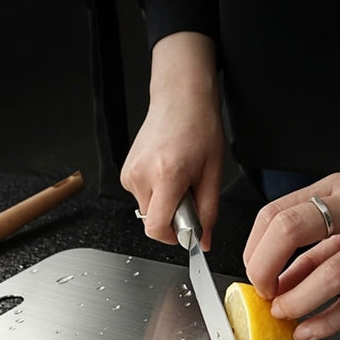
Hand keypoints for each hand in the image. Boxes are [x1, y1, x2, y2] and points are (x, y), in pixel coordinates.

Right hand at [120, 32, 222, 250]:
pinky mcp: (126, 172)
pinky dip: (156, 193)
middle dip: (172, 217)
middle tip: (188, 193)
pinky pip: (142, 197)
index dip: (173, 237)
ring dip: (165, 204)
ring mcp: (130, 173)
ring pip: (147, 210)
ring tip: (178, 178)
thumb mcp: (213, 174)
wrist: (180, 98)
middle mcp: (141, 175)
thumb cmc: (199, 127)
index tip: (186, 231)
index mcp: (166, 175)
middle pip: (153, 221)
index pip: (156, 228)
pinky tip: (166, 173)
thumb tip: (203, 241)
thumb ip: (208, 213)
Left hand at [244, 148, 339, 339]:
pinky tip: (310, 330)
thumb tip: (275, 279)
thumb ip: (312, 241)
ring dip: (297, 300)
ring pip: (331, 271)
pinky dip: (328, 321)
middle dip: (264, 267)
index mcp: (337, 189)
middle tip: (264, 292)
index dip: (254, 249)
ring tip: (285, 314)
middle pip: (292, 230)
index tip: (255, 272)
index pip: (275, 213)